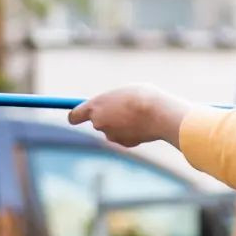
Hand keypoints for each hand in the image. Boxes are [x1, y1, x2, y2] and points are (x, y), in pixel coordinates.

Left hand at [67, 85, 188, 149]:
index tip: (80, 114)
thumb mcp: (123, 92)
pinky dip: (132, 132)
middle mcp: (98, 123)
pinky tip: (144, 124)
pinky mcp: (124, 144)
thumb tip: (108, 105)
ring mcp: (111, 135)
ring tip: (137, 114)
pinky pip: (125, 136)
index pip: (74, 116)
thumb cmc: (142, 96)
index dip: (77, 115)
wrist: (160, 114)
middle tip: (121, 108)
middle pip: (96, 121)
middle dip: (106, 117)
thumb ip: (111, 101)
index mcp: (95, 106)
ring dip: (121, 123)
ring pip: (112, 129)